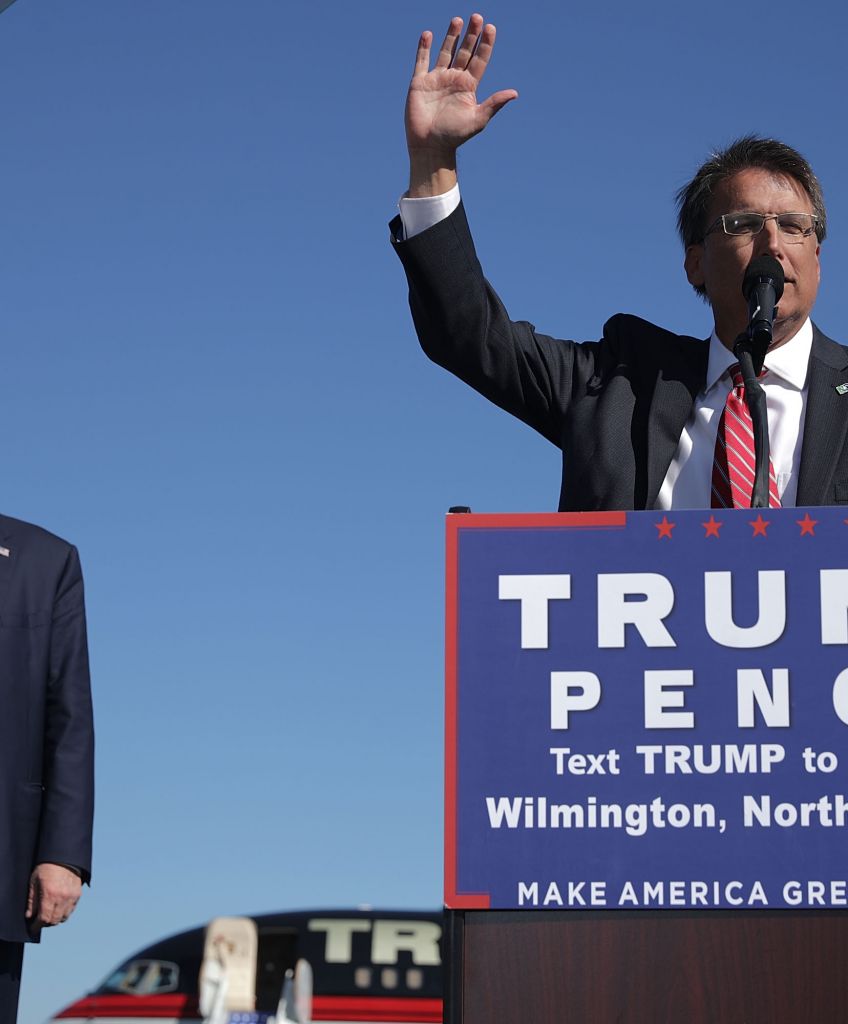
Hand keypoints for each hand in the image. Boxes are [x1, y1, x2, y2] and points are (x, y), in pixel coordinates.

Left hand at [26, 863, 81, 927]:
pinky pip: (71, 910)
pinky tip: (58, 908)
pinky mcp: (78, 894)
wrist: (64, 855)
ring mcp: (72, 896)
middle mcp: (62, 897)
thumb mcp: (34, 881)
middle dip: (46, 923)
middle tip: (40, 921)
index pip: (44, 919)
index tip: (33, 928)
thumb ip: (32, 900)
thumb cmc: (47, 866)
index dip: (37, 926)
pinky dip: (64, 912)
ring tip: (49, 914)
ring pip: (63, 917)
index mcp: (50, 894)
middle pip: (54, 920)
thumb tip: (30, 916)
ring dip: (55, 919)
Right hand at [405, 14, 516, 193]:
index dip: (485, 44)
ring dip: (452, 36)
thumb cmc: (454, 136)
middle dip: (471, 35)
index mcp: (468, 86)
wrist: (430, 147)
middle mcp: (454, 79)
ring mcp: (437, 79)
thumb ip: (494, 104)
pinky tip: (428, 34)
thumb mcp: (477, 120)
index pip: (479, 60)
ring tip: (458, 19)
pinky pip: (422, 61)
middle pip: (464, 51)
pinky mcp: (420, 83)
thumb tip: (514, 93)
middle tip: (477, 17)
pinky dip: (423, 48)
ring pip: (445, 52)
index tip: (490, 28)